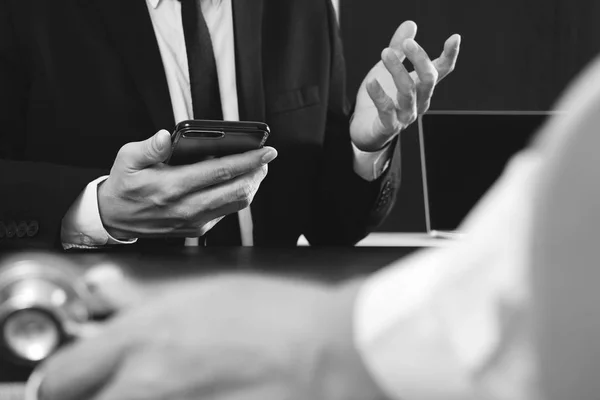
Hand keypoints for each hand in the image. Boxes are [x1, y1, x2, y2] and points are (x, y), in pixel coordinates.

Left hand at [38, 276, 383, 399]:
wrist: (328, 352)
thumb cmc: (277, 317)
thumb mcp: (205, 292)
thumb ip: (141, 299)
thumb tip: (103, 290)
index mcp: (142, 341)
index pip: (59, 378)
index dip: (64, 380)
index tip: (75, 379)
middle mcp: (145, 386)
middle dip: (94, 395)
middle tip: (122, 384)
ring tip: (175, 386)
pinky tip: (201, 394)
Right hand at [97, 130, 276, 238]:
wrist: (114, 219)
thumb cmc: (124, 185)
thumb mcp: (127, 159)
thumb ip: (149, 147)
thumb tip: (165, 136)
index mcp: (172, 187)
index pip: (221, 171)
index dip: (249, 160)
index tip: (267, 151)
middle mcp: (187, 207)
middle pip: (238, 190)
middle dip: (257, 172)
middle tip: (266, 158)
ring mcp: (194, 221)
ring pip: (237, 204)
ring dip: (252, 185)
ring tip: (257, 169)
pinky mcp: (197, 229)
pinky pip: (226, 213)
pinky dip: (239, 197)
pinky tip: (239, 183)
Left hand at [350, 21, 460, 150]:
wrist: (366, 131)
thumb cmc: (382, 98)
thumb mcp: (388, 69)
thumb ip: (398, 49)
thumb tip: (411, 24)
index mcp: (422, 87)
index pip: (442, 71)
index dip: (450, 55)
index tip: (454, 37)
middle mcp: (419, 102)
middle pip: (428, 80)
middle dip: (420, 59)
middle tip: (407, 43)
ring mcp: (405, 116)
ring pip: (408, 92)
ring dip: (397, 71)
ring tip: (385, 53)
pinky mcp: (388, 127)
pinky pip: (387, 111)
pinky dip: (379, 95)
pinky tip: (371, 82)